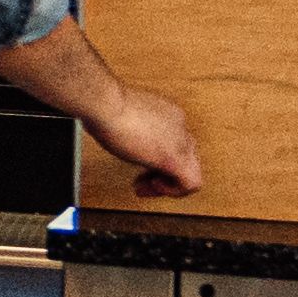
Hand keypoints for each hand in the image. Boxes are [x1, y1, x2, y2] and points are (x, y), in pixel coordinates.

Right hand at [84, 80, 204, 201]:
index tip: (141, 162)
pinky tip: (154, 186)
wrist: (106, 105)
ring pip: (192, 169)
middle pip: (186, 156)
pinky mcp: (175, 158)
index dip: (158, 157)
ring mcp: (180, 141)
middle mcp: (179, 126)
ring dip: (169, 184)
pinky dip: (174, 191)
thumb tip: (124, 138)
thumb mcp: (123, 116)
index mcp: (168, 114)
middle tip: (143, 181)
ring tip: (147, 188)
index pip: (175, 140)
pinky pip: (191, 183)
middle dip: (164, 172)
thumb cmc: (105, 107)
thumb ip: (133, 127)